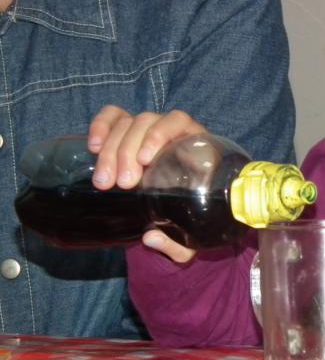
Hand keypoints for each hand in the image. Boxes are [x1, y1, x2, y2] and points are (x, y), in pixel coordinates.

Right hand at [88, 105, 205, 262]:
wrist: (184, 216)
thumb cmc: (194, 221)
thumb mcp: (192, 238)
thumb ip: (177, 242)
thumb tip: (150, 237)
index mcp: (196, 146)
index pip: (178, 122)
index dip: (159, 134)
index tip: (145, 161)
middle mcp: (172, 132)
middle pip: (146, 123)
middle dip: (128, 152)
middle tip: (122, 183)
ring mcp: (148, 130)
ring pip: (126, 123)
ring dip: (112, 150)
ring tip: (105, 181)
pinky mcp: (127, 133)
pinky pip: (113, 117)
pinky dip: (101, 126)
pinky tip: (93, 146)